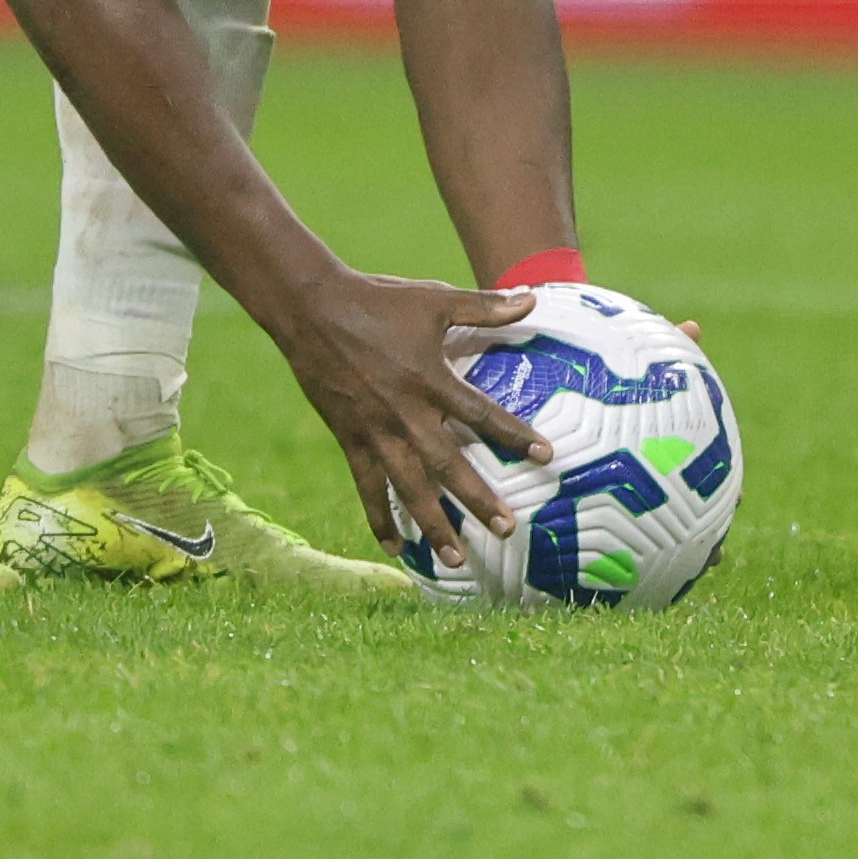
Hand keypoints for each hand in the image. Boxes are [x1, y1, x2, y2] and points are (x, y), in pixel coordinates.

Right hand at [276, 271, 555, 576]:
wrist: (312, 309)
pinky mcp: (351, 440)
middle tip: (506, 528)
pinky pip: (368, 488)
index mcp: (430, 379)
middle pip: (448, 465)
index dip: (514, 435)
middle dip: (478, 499)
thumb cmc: (378, 300)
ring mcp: (376, 432)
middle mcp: (405, 414)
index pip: (481, 414)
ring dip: (433, 525)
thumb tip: (532, 300)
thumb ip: (484, 306)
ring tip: (457, 559)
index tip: (545, 456)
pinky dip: (380, 519)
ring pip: (409, 488)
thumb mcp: (434, 299)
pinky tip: (395, 548)